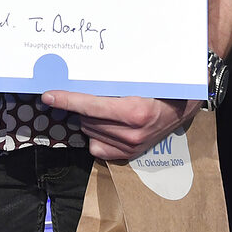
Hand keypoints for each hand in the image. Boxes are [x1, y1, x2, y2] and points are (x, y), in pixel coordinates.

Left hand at [41, 91, 199, 160]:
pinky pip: (97, 147)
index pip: (90, 105)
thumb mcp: (140, 79)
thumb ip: (113, 81)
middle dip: (82, 105)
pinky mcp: (130, 155)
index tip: (48, 96)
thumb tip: (83, 77)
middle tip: (89, 93)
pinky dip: (95, 135)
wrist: (183, 107)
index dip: (66, 99)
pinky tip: (104, 124)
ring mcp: (131, 146)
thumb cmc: (161, 87)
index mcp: (134, 111)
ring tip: (102, 107)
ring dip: (88, 119)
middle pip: (86, 118)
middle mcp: (131, 132)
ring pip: (90, 131)